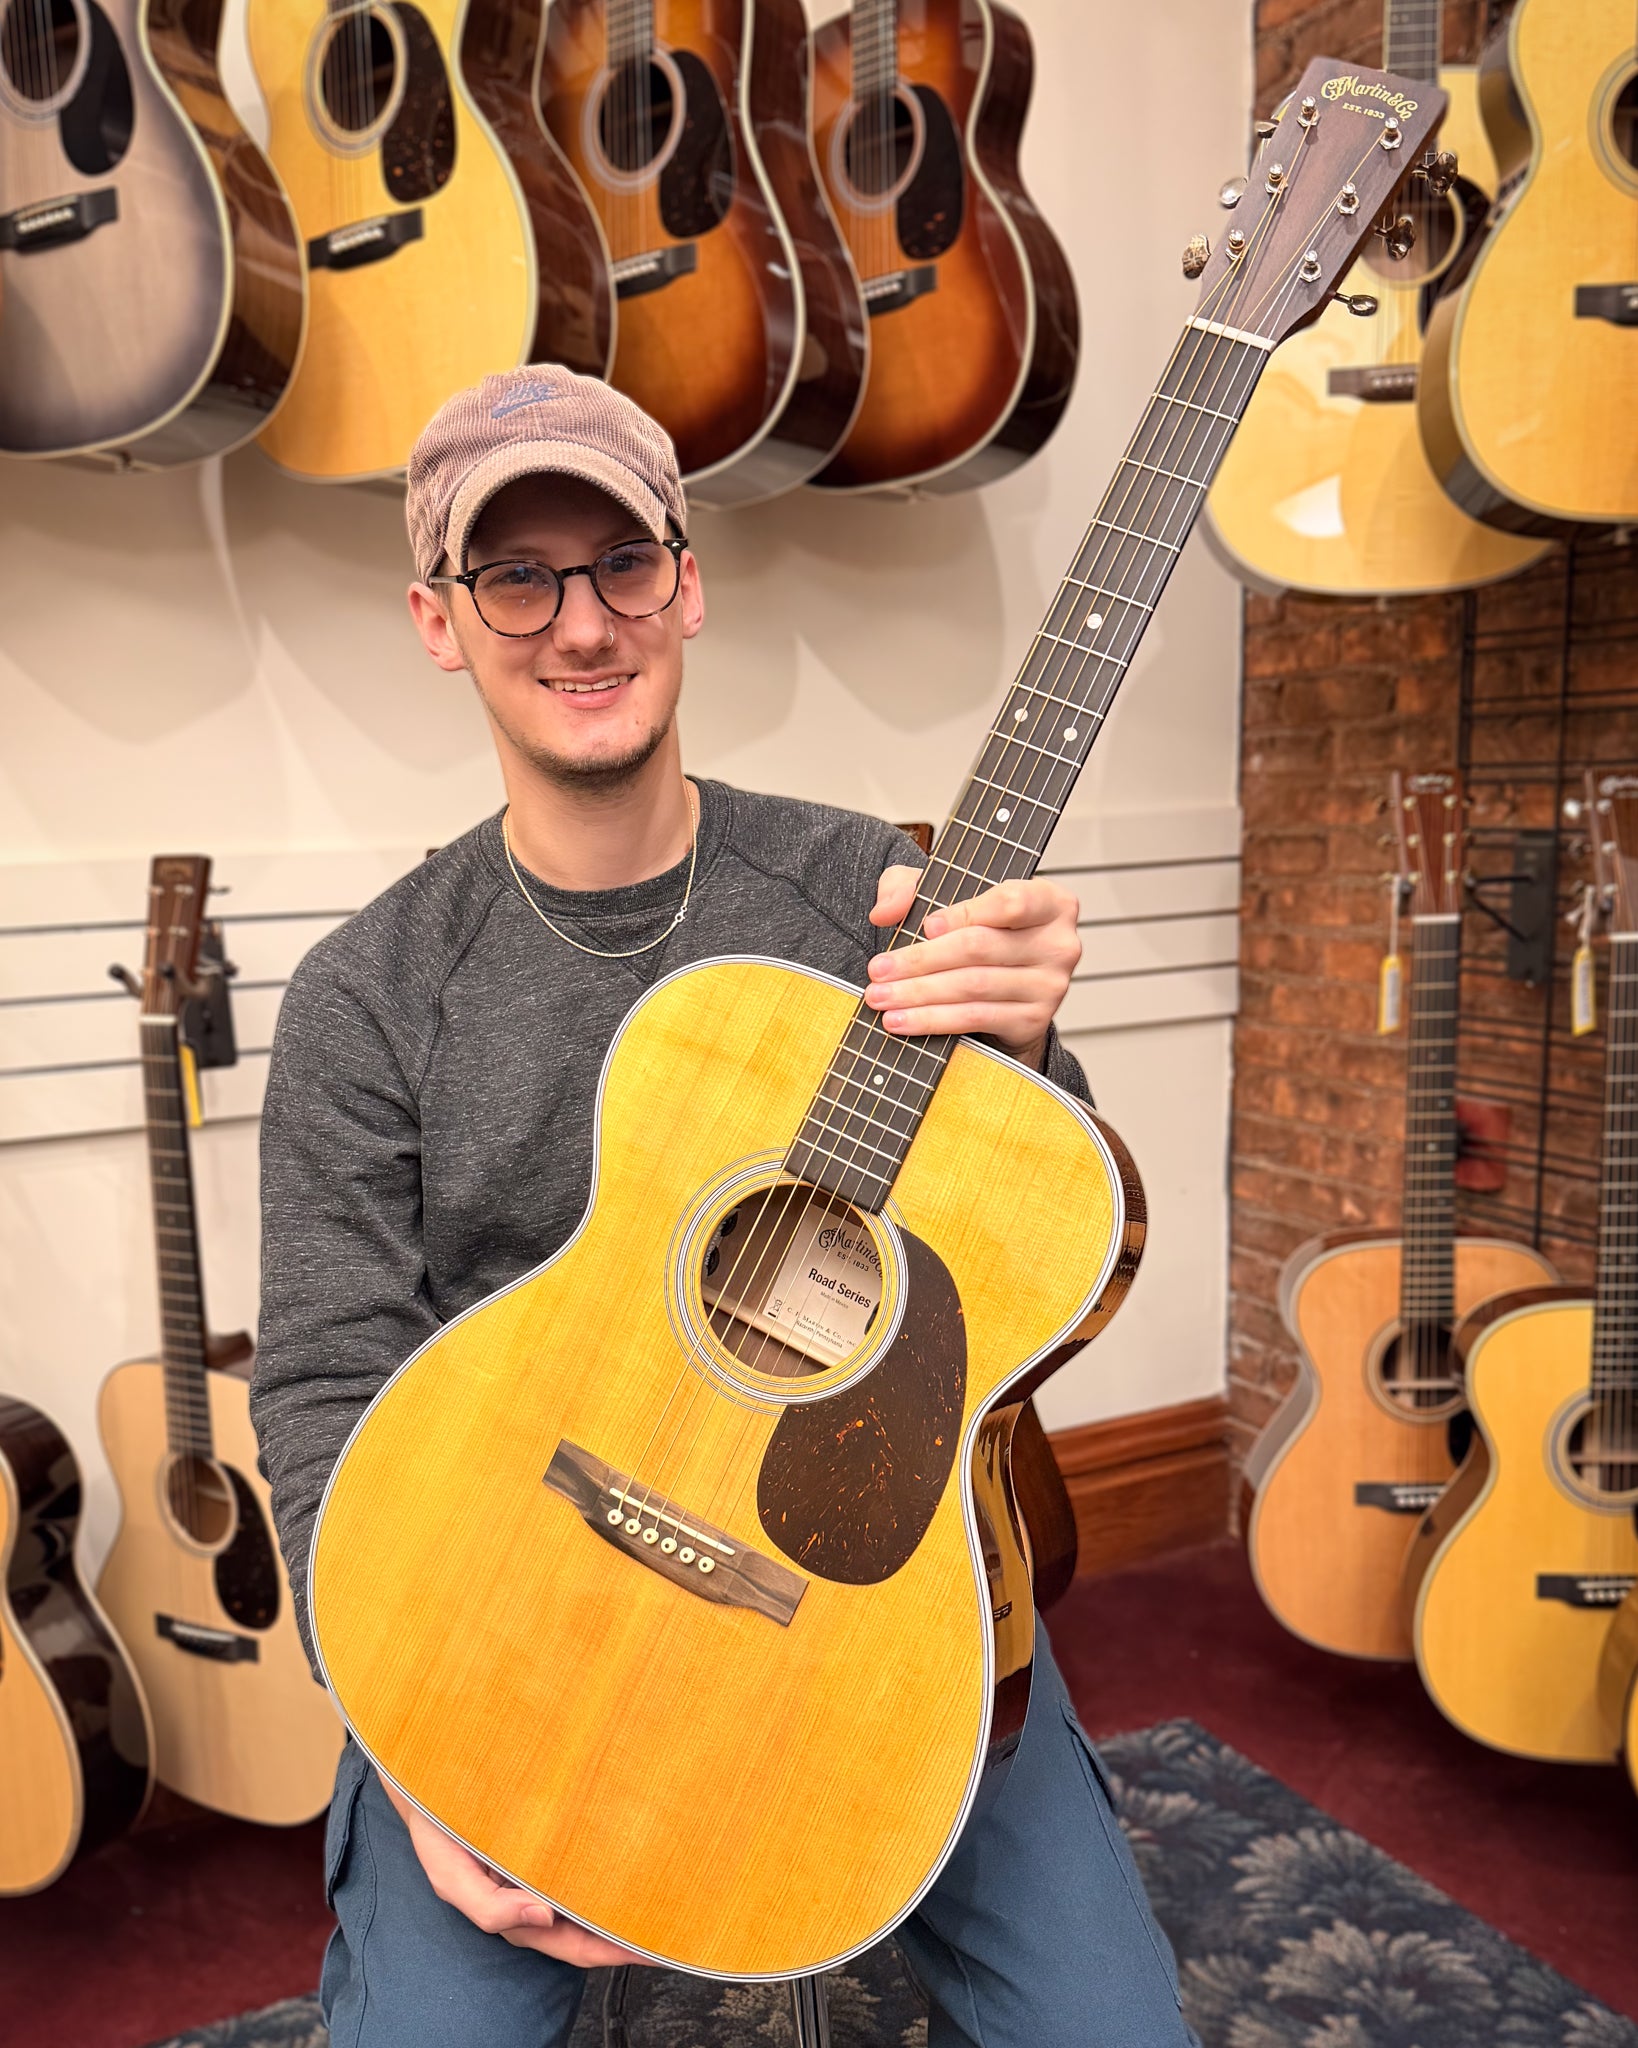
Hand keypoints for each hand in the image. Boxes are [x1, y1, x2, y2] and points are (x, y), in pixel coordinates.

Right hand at [377, 1773, 647, 1966]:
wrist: (430, 1780)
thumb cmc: (440, 1831)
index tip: (653, 1949)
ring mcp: (548, 1866)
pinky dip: (610, 1860)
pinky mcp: (554, 1834)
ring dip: (626, 1896)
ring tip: (669, 1891)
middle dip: (631, 1930)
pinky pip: (588, 1853)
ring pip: (595, 1891)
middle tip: (677, 1923)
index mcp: (518, 1915)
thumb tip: (542, 1918)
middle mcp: (539, 1895)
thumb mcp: (451, 1876)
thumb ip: (490, 1907)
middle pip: (595, 1925)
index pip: (577, 1946)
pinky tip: (638, 1849)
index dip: (615, 1953)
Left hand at [865, 867, 1081, 1071]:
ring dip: (919, 994)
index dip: (964, 914)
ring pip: (973, 986)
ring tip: (881, 997)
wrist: (1002, 986)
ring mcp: (1051, 986)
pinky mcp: (1033, 1020)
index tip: (924, 927)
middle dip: (921, 960)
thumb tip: (884, 912)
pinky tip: (903, 1020)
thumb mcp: (941, 892)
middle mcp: (1060, 943)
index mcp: (1051, 901)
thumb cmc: (976, 929)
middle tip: (878, 970)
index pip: (1009, 903)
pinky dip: (933, 1020)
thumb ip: (907, 887)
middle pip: (980, 948)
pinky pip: (976, 1018)